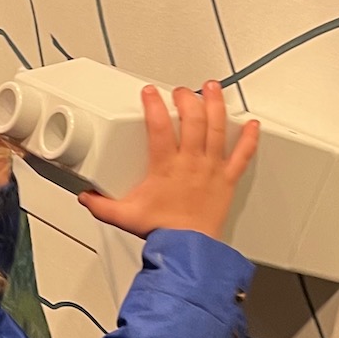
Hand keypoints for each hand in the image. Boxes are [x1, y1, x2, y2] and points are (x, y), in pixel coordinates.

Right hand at [80, 81, 258, 241]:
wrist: (187, 249)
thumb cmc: (163, 231)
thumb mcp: (124, 216)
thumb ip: (101, 205)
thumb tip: (87, 197)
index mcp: (166, 166)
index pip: (159, 126)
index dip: (154, 105)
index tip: (150, 93)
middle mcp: (191, 162)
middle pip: (193, 119)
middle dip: (187, 98)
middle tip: (180, 92)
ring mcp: (211, 168)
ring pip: (217, 128)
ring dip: (216, 105)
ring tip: (213, 88)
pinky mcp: (226, 179)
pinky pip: (242, 155)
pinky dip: (249, 138)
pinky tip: (252, 125)